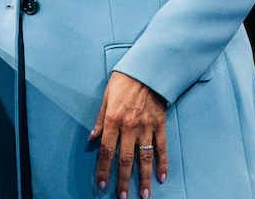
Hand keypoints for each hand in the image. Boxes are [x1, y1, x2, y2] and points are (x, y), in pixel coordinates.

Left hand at [91, 71, 168, 197]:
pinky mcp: (160, 124)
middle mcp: (129, 127)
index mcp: (113, 120)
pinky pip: (161, 147)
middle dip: (122, 181)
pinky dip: (163, 163)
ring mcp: (146, 127)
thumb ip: (100, 120)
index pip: (106, 151)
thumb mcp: (106, 97)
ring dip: (144, 178)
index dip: (103, 170)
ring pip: (144, 158)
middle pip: (125, 159)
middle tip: (122, 197)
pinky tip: (162, 177)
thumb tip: (91, 139)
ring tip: (144, 195)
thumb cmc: (124, 80)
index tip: (102, 185)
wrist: (147, 68)